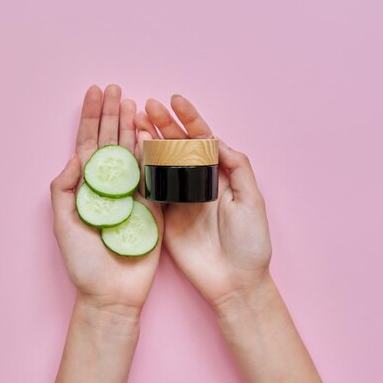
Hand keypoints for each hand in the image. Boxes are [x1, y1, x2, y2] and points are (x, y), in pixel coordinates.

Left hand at [50, 84, 163, 314]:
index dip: (89, 118)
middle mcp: (107, 186)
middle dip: (111, 115)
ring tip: (132, 102)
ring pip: (131, 153)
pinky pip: (151, 175)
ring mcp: (130, 195)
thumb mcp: (63, 224)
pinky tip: (149, 132)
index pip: (86, 145)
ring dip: (130, 127)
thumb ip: (64, 188)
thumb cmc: (83, 263)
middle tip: (115, 89)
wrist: (112, 294)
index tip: (94, 93)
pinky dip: (151, 153)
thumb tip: (76, 156)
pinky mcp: (151, 206)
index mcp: (84, 188)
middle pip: (109, 142)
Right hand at [135, 95, 271, 307]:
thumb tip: (217, 140)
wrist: (233, 282)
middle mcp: (197, 182)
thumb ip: (237, 168)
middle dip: (164, 125)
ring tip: (135, 121)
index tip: (175, 101)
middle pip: (178, 146)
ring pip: (160, 163)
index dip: (189, 119)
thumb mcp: (252, 201)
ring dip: (148, 141)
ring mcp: (178, 198)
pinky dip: (140, 170)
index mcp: (219, 175)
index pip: (203, 140)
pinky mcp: (164, 215)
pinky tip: (130, 153)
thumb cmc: (250, 243)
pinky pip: (150, 189)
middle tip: (148, 106)